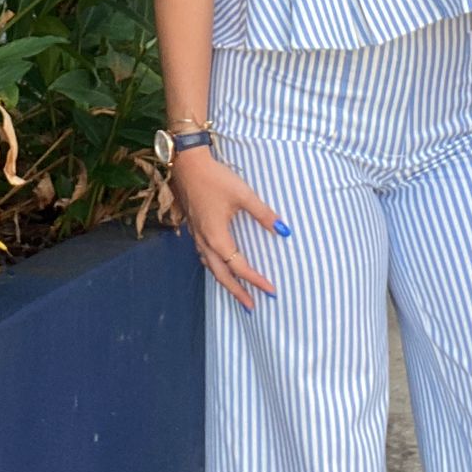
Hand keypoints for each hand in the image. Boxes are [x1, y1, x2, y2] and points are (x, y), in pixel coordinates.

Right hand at [171, 148, 286, 309]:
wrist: (187, 164)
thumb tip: (283, 230)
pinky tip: (219, 264)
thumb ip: (263, 214)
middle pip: (221, 275)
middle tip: (251, 307)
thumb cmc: (215, 178)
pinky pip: (204, 256)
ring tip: (236, 292)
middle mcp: (204, 241)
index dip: (256, 280)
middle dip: (237, 292)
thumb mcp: (243, 195)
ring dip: (224, 282)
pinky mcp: (194, 228)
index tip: (271, 290)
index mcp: (217, 237)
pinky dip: (214, 267)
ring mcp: (196, 235)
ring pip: (210, 267)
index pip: (239, 267)